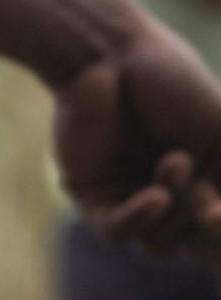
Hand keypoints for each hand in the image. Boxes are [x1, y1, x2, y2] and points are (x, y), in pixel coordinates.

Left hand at [53, 20, 220, 259]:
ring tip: (174, 163)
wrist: (111, 54)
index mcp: (199, 182)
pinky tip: (155, 198)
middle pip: (193, 245)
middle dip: (205, 221)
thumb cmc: (171, 81)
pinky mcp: (91, 198)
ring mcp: (128, 199)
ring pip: (158, 245)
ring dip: (174, 213)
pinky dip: (139, 219)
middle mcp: (165, 196)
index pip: (216, 232)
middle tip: (207, 194)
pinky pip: (116, 232)